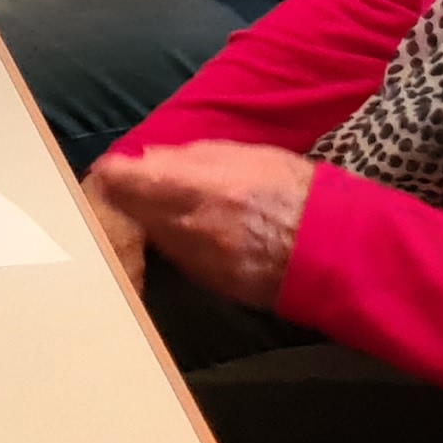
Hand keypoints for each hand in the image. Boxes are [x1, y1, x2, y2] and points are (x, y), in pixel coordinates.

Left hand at [88, 143, 313, 307]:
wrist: (336, 250)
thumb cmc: (296, 191)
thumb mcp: (249, 156)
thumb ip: (193, 158)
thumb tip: (148, 159)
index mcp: (202, 189)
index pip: (130, 182)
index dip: (111, 174)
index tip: (106, 168)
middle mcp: (192, 229)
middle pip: (131, 214)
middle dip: (120, 198)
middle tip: (116, 186)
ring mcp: (199, 262)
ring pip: (151, 238)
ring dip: (144, 221)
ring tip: (150, 205)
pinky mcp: (210, 285)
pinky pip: (176, 259)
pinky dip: (171, 243)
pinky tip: (182, 230)